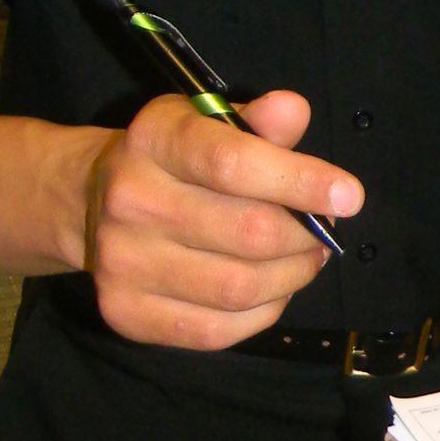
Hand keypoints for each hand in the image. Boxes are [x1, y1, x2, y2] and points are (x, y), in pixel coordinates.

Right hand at [82, 89, 362, 349]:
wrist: (89, 202)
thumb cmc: (173, 160)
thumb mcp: (210, 123)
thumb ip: (258, 121)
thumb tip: (293, 110)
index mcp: (154, 139)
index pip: (233, 163)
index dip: (299, 181)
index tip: (350, 196)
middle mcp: (129, 200)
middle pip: (248, 233)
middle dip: (305, 237)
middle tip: (323, 232)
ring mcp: (121, 263)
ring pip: (237, 288)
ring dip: (291, 278)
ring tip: (304, 260)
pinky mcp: (124, 314)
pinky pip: (216, 330)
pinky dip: (262, 314)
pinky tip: (270, 291)